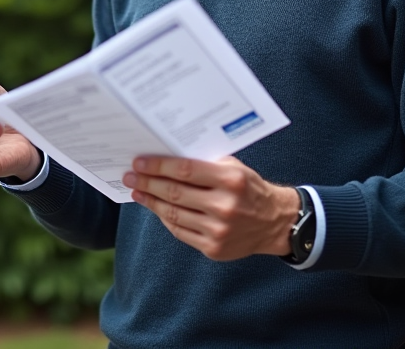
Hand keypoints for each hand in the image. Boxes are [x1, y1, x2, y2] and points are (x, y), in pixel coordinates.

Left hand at [123, 156, 300, 260]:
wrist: (274, 222)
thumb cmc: (249, 188)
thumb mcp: (234, 168)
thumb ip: (205, 163)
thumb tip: (166, 156)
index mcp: (230, 180)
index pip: (185, 170)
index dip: (158, 166)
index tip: (139, 163)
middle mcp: (225, 206)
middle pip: (175, 193)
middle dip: (148, 183)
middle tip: (130, 176)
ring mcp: (218, 230)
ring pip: (174, 214)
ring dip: (151, 202)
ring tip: (137, 191)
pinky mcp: (214, 248)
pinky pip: (180, 231)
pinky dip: (165, 218)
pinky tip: (155, 208)